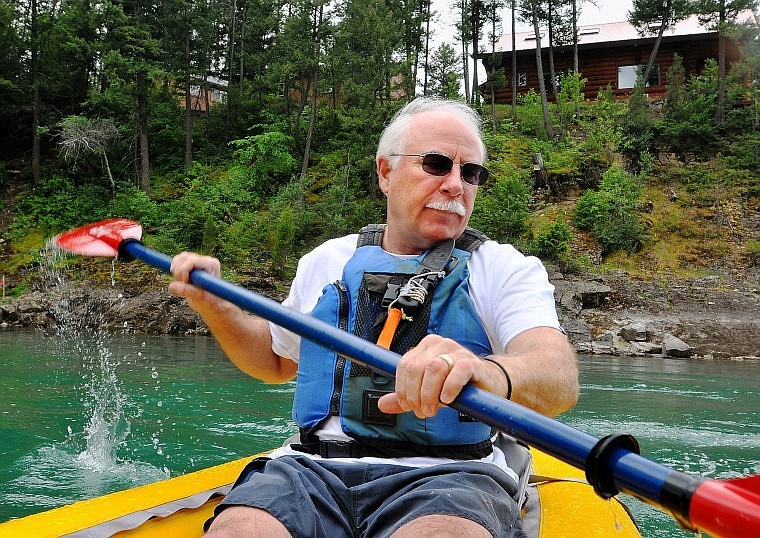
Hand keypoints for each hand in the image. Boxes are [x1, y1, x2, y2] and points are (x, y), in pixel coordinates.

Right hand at [168, 252, 226, 313]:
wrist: (210, 304)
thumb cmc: (209, 302)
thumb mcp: (199, 298)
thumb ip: (187, 291)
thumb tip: (172, 286)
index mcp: (211, 265)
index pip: (192, 260)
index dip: (183, 271)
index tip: (185, 283)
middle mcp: (206, 260)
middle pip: (184, 258)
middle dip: (179, 271)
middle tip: (183, 284)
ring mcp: (199, 261)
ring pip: (179, 258)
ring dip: (176, 271)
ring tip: (183, 283)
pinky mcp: (191, 264)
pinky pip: (177, 261)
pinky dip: (174, 270)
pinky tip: (180, 280)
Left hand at [377, 334, 497, 418]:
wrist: (488, 382)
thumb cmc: (456, 385)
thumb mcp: (427, 390)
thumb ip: (406, 396)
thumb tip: (381, 405)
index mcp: (425, 347)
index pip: (404, 366)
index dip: (402, 389)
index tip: (408, 406)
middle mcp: (439, 344)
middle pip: (416, 368)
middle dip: (416, 395)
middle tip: (423, 411)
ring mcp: (456, 350)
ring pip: (434, 368)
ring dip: (430, 394)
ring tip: (434, 409)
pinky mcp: (472, 362)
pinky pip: (458, 371)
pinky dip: (449, 387)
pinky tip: (448, 399)